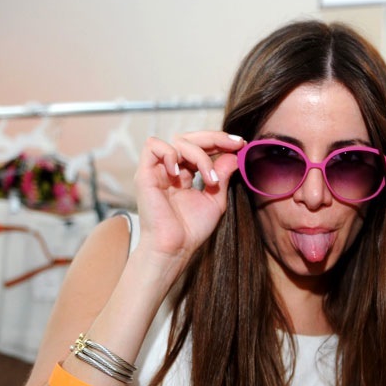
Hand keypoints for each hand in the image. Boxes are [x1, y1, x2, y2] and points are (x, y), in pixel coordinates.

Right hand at [134, 130, 244, 268]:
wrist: (174, 248)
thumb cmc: (192, 230)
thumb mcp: (215, 199)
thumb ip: (222, 176)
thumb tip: (234, 154)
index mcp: (185, 174)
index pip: (201, 147)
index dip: (220, 142)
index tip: (240, 144)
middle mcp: (171, 169)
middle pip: (190, 138)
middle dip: (215, 138)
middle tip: (235, 144)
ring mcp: (158, 170)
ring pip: (178, 141)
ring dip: (199, 156)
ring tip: (210, 180)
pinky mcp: (145, 173)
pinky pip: (153, 146)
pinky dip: (170, 154)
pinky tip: (181, 173)